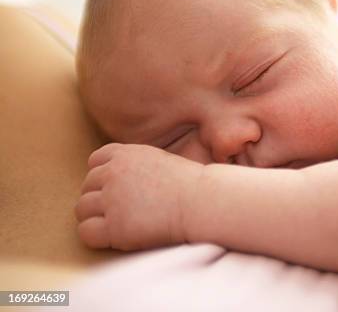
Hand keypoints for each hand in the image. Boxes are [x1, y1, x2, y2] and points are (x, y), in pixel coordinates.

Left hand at [74, 143, 203, 250]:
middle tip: (124, 210)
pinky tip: (117, 236)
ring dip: (96, 217)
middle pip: (86, 186)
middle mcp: (112, 173)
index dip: (104, 177)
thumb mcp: (157, 159)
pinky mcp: (114, 226)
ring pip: (81, 209)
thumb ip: (134, 164)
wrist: (202, 201)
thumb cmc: (189, 185)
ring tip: (121, 223)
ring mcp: (112, 199)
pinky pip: (86, 232)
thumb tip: (116, 178)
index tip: (121, 189)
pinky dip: (97, 236)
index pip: (94, 162)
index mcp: (124, 154)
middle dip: (101, 198)